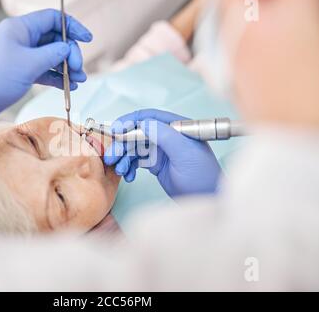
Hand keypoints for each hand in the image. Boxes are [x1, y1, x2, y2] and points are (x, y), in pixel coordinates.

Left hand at [0, 9, 91, 146]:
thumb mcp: (29, 64)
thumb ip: (53, 54)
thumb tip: (67, 49)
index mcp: (19, 28)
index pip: (52, 19)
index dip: (72, 27)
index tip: (88, 39)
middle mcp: (19, 38)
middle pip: (52, 39)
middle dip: (70, 54)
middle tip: (80, 71)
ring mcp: (17, 55)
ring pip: (47, 56)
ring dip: (64, 68)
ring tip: (78, 81)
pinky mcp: (16, 71)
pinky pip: (40, 69)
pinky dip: (53, 76)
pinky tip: (66, 86)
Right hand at [104, 109, 220, 197]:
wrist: (208, 200)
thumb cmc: (203, 177)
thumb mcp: (185, 153)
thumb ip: (165, 135)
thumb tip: (143, 122)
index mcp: (177, 128)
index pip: (150, 117)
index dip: (130, 121)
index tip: (116, 130)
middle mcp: (168, 136)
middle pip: (138, 133)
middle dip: (122, 144)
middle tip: (110, 156)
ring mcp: (162, 150)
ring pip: (135, 148)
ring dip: (124, 157)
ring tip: (119, 170)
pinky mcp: (157, 164)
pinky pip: (137, 160)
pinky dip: (129, 166)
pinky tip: (128, 175)